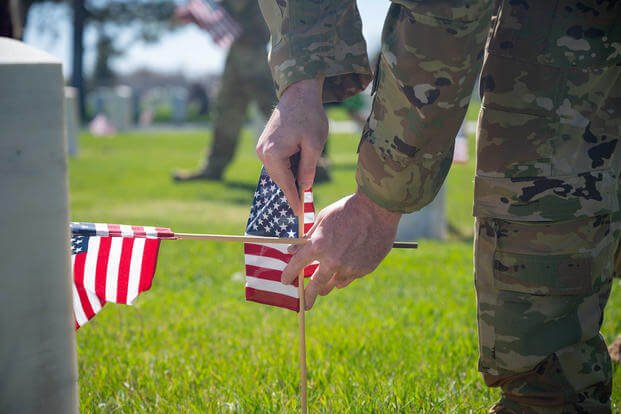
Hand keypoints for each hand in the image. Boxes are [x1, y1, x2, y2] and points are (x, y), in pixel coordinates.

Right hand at [256, 78, 327, 214]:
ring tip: (306, 187)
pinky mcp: (265, 144)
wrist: (298, 93)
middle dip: (293, 192)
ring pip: (279, 172)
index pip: (286, 184)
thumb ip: (308, 168)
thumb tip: (304, 188)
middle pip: (280, 180)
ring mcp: (262, 148)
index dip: (294, 201)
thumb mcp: (315, 144)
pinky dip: (288, 169)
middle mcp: (263, 153)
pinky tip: (300, 170)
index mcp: (273, 154)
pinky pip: (278, 163)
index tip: (300, 216)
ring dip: (292, 179)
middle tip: (306, 207)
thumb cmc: (309, 116)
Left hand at [282, 191, 401, 309]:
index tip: (285, 280)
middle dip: (308, 297)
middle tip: (305, 304)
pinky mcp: (364, 269)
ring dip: (328, 285)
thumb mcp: (322, 218)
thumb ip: (308, 237)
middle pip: (316, 286)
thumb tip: (293, 249)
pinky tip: (345, 269)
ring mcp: (350, 267)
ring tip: (324, 287)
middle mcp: (333, 260)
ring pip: (334, 284)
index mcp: (318, 245)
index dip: (288, 274)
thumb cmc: (347, 209)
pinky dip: (345, 275)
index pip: (297, 265)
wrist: (378, 208)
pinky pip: (350, 278)